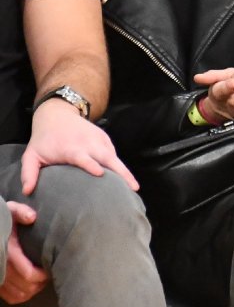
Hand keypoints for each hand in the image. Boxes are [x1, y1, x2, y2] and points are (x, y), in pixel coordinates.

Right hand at [1, 201, 47, 305]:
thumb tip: (32, 217)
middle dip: (41, 282)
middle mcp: (0, 267)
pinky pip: (11, 298)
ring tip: (41, 279)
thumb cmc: (1, 220)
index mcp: (7, 251)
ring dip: (34, 290)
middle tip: (49, 273)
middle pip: (27, 287)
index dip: (43, 275)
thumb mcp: (9, 210)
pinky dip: (23, 295)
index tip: (50, 267)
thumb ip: (20, 211)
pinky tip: (31, 285)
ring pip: (20, 295)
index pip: (29, 274)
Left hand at [20, 99, 137, 194]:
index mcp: (71, 149)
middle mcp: (88, 144)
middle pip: (108, 158)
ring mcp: (99, 140)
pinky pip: (114, 154)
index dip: (91, 165)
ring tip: (134, 187)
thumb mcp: (32, 155)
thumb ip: (29, 173)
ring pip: (115, 157)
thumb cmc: (44, 139)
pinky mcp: (106, 139)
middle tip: (132, 188)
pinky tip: (125, 179)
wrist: (58, 115)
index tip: (100, 174)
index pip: (83, 157)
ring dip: (125, 172)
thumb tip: (27, 192)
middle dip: (121, 172)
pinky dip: (120, 166)